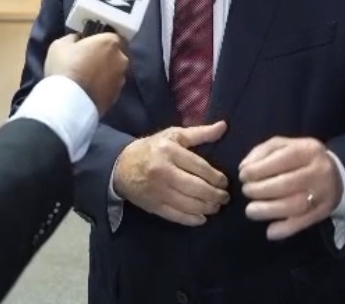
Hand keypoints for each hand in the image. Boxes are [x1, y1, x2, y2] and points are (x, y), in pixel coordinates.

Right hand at [44, 33, 127, 115]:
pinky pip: (111, 86)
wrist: (68, 102)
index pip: (112, 36)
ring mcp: (121, 79)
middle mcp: (121, 59)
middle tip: (88, 62)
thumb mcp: (60, 44)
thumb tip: (78, 39)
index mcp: (110, 42)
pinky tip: (90, 90)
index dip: (100, 40)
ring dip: (105, 73)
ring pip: (115, 71)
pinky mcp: (117, 96)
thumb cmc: (65, 67)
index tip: (90, 45)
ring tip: (88, 79)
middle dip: (105, 56)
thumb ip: (74, 38)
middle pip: (116, 54)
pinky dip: (104, 87)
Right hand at [112, 121, 229, 225]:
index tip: (225, 182)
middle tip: (225, 197)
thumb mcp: (173, 135)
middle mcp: (164, 172)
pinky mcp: (153, 206)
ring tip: (216, 206)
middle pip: (196, 188)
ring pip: (189, 204)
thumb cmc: (152, 149)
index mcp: (169, 151)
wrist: (120, 167)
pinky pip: (176, 216)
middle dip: (215, 195)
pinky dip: (192, 219)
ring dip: (207, 207)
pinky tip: (202, 218)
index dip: (216, 177)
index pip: (200, 167)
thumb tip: (223, 126)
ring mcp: (158, 191)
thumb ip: (200, 133)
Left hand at [239, 137, 342, 240]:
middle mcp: (319, 171)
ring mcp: (323, 193)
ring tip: (250, 210)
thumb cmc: (301, 159)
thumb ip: (263, 152)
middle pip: (287, 183)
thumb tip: (244, 167)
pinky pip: (304, 223)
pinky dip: (285, 229)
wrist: (336, 175)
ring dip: (269, 210)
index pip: (283, 158)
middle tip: (246, 191)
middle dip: (260, 189)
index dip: (259, 168)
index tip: (243, 175)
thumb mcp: (284, 146)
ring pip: (295, 205)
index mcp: (308, 150)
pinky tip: (270, 232)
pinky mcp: (323, 212)